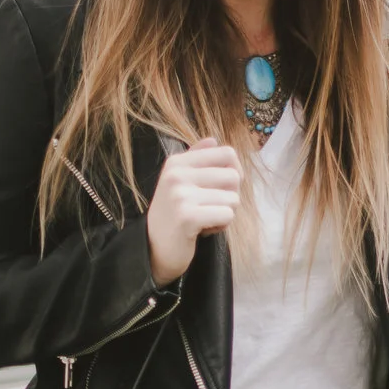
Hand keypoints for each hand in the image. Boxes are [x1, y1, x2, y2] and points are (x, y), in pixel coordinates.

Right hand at [147, 141, 242, 284]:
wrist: (153, 249)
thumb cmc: (173, 215)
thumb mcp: (180, 182)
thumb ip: (196, 159)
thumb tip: (213, 139)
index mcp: (177, 162)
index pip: (227, 153)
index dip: (235, 171)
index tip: (223, 188)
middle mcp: (177, 174)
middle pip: (234, 176)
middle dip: (231, 196)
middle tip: (212, 208)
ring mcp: (180, 195)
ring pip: (233, 199)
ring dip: (225, 214)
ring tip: (205, 219)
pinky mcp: (187, 216)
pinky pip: (227, 215)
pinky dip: (221, 226)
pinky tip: (204, 230)